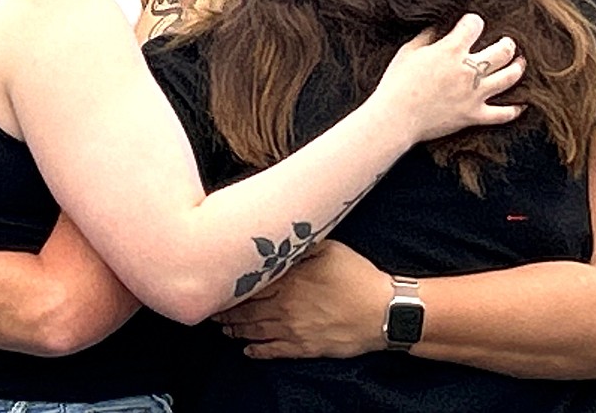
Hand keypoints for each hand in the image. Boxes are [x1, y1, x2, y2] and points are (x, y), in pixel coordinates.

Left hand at [213, 241, 389, 358]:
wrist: (382, 311)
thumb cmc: (358, 277)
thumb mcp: (331, 249)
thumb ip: (303, 247)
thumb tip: (283, 242)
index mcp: (290, 281)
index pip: (252, 286)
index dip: (232, 288)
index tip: (218, 287)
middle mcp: (285, 307)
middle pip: (248, 311)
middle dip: (228, 312)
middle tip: (213, 311)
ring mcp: (293, 330)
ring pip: (255, 331)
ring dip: (237, 331)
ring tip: (225, 329)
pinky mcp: (304, 348)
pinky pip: (273, 351)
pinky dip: (257, 352)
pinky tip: (248, 351)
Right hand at [374, 13, 524, 142]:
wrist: (396, 117)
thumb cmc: (397, 83)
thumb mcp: (409, 51)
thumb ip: (428, 36)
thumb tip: (439, 27)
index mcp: (451, 51)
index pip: (474, 25)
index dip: (474, 21)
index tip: (471, 24)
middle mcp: (468, 70)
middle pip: (502, 51)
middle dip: (508, 43)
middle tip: (508, 42)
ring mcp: (474, 94)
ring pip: (508, 78)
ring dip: (517, 68)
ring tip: (519, 63)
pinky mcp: (473, 115)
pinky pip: (502, 114)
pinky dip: (514, 109)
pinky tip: (521, 104)